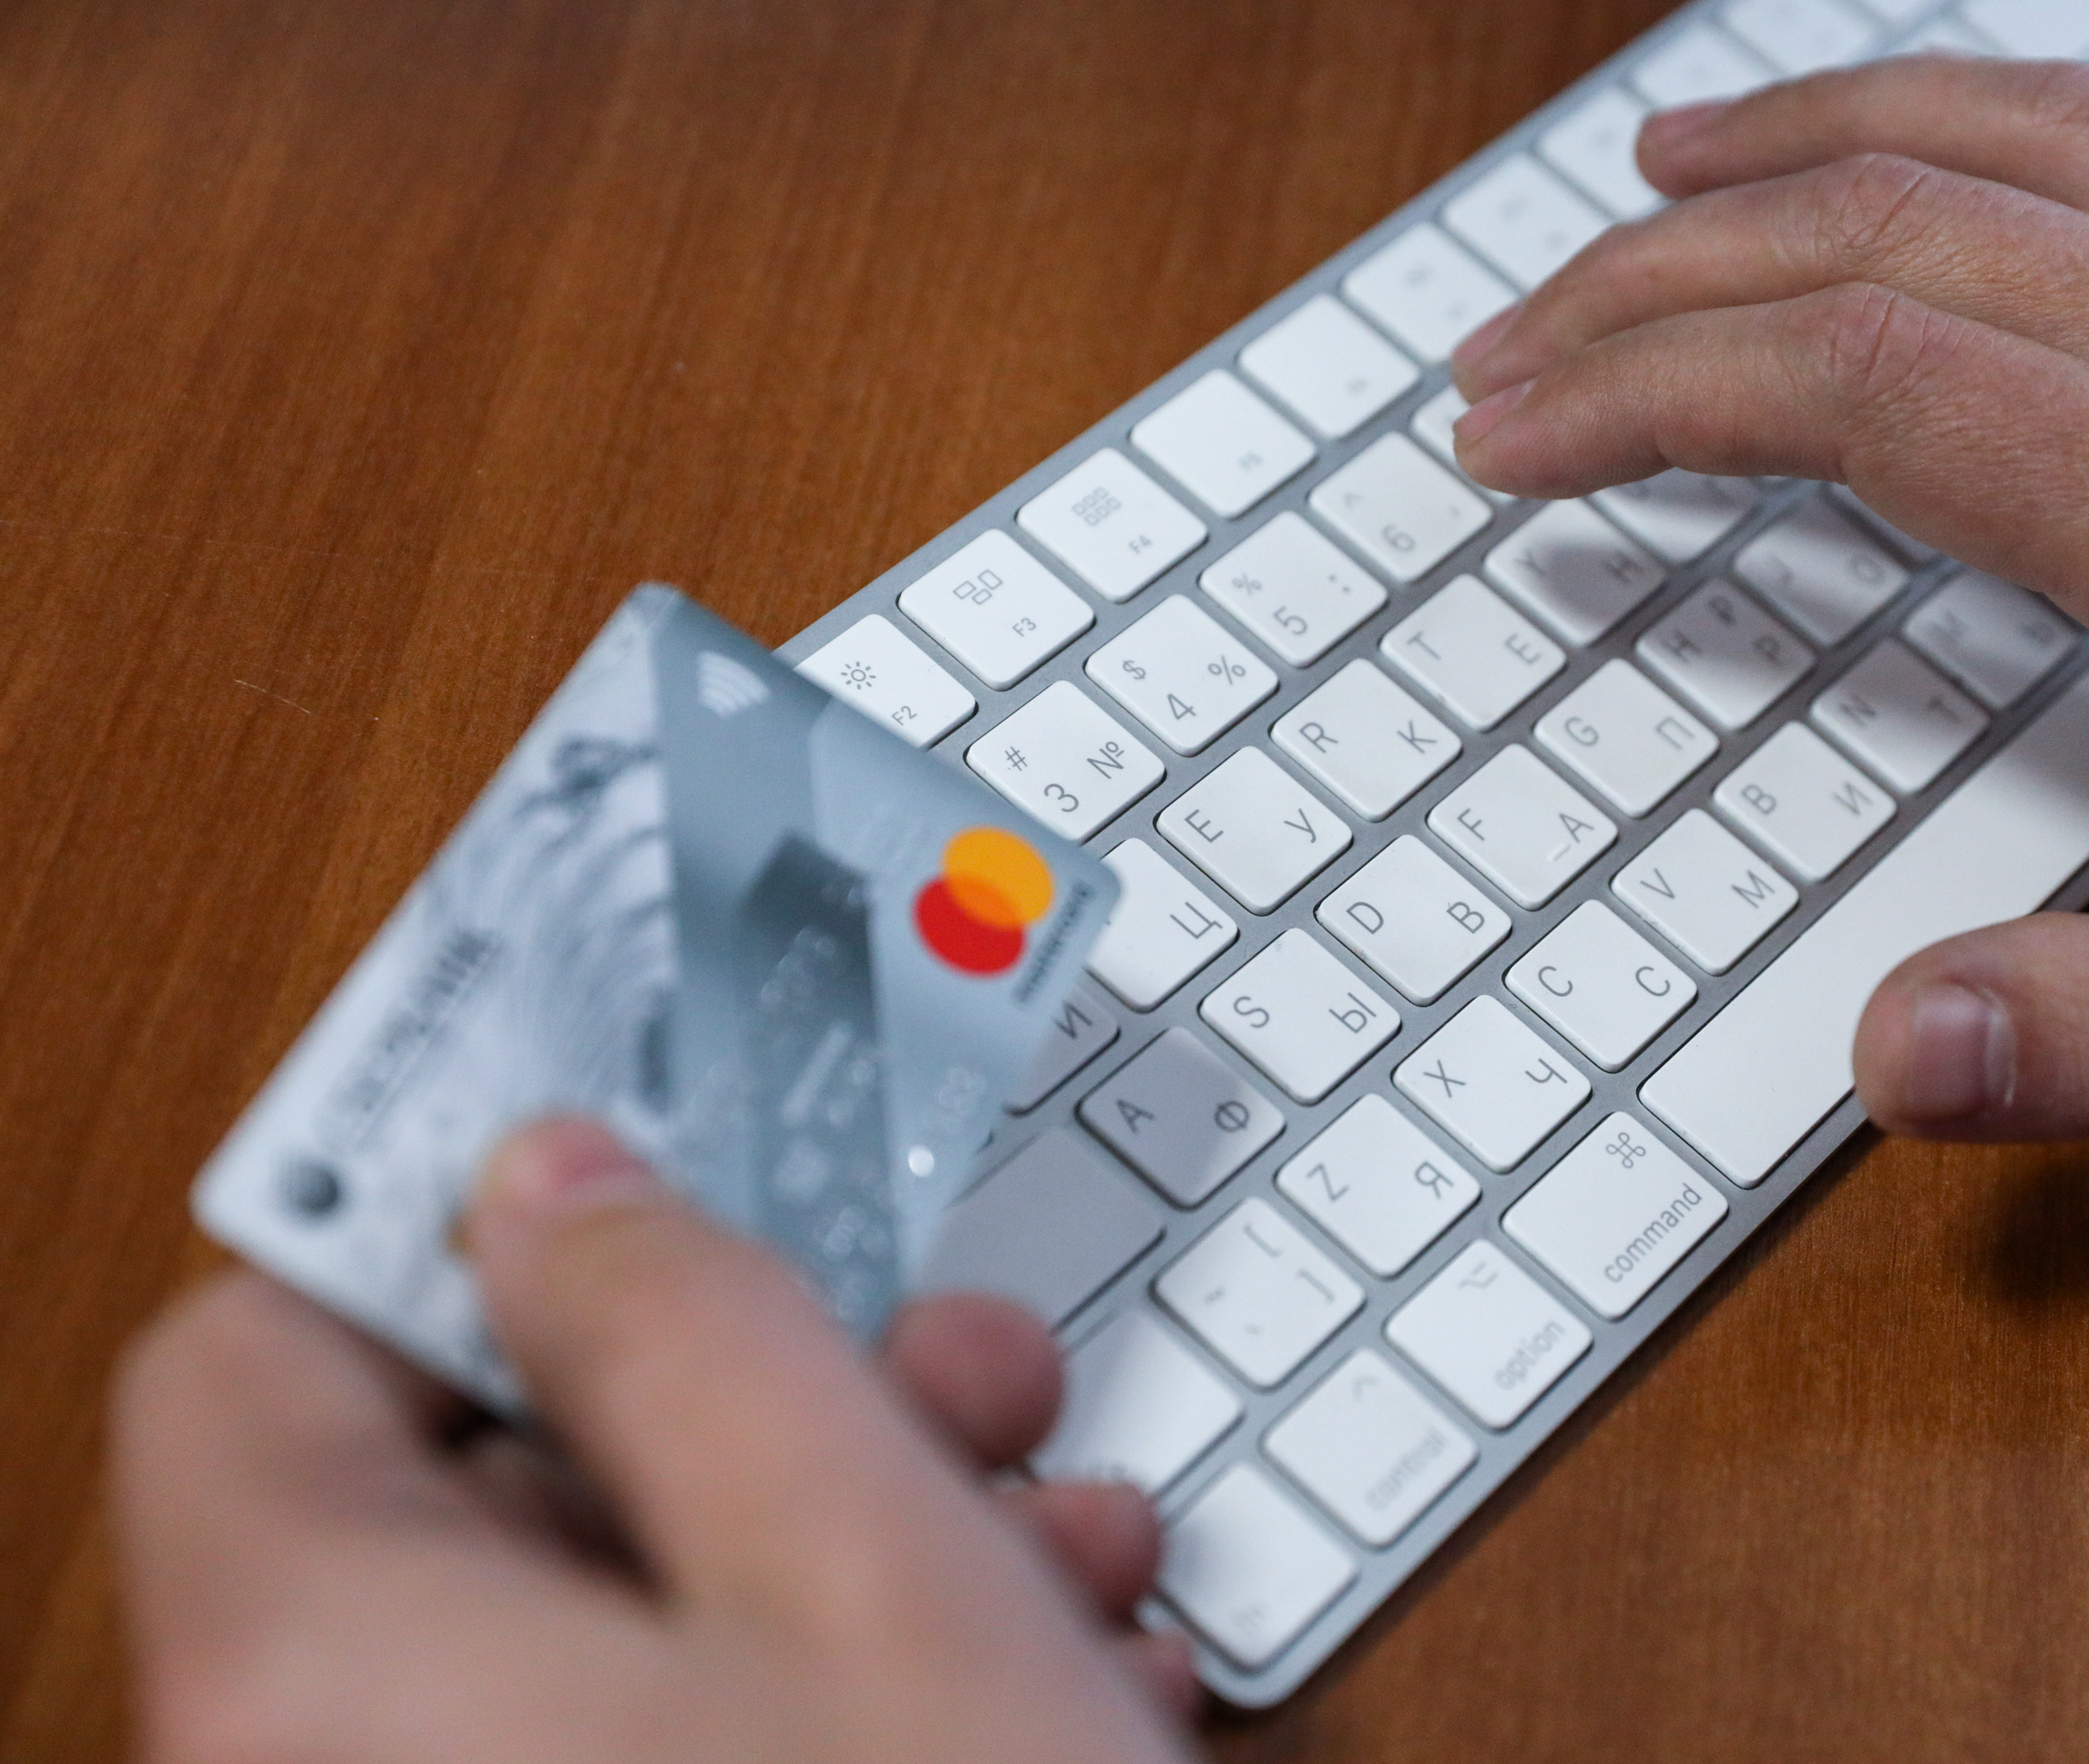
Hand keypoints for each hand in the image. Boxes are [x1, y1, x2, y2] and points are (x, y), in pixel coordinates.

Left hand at [115, 1120, 1200, 1763]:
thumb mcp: (853, 1548)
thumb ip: (682, 1318)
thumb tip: (555, 1182)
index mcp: (318, 1676)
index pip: (260, 1348)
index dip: (451, 1225)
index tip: (639, 1158)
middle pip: (487, 1491)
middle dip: (755, 1391)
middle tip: (943, 1357)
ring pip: (623, 1628)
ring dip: (852, 1536)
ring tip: (1056, 1531)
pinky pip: (677, 1756)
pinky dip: (845, 1687)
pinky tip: (1045, 1668)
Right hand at [1450, 55, 2088, 1144]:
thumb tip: (1884, 1047)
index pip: (1856, 378)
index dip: (1644, 392)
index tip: (1512, 440)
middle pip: (1884, 234)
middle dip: (1654, 285)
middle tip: (1506, 355)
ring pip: (2006, 139)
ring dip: (1799, 145)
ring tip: (1650, 184)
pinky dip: (1973, 112)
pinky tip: (1917, 148)